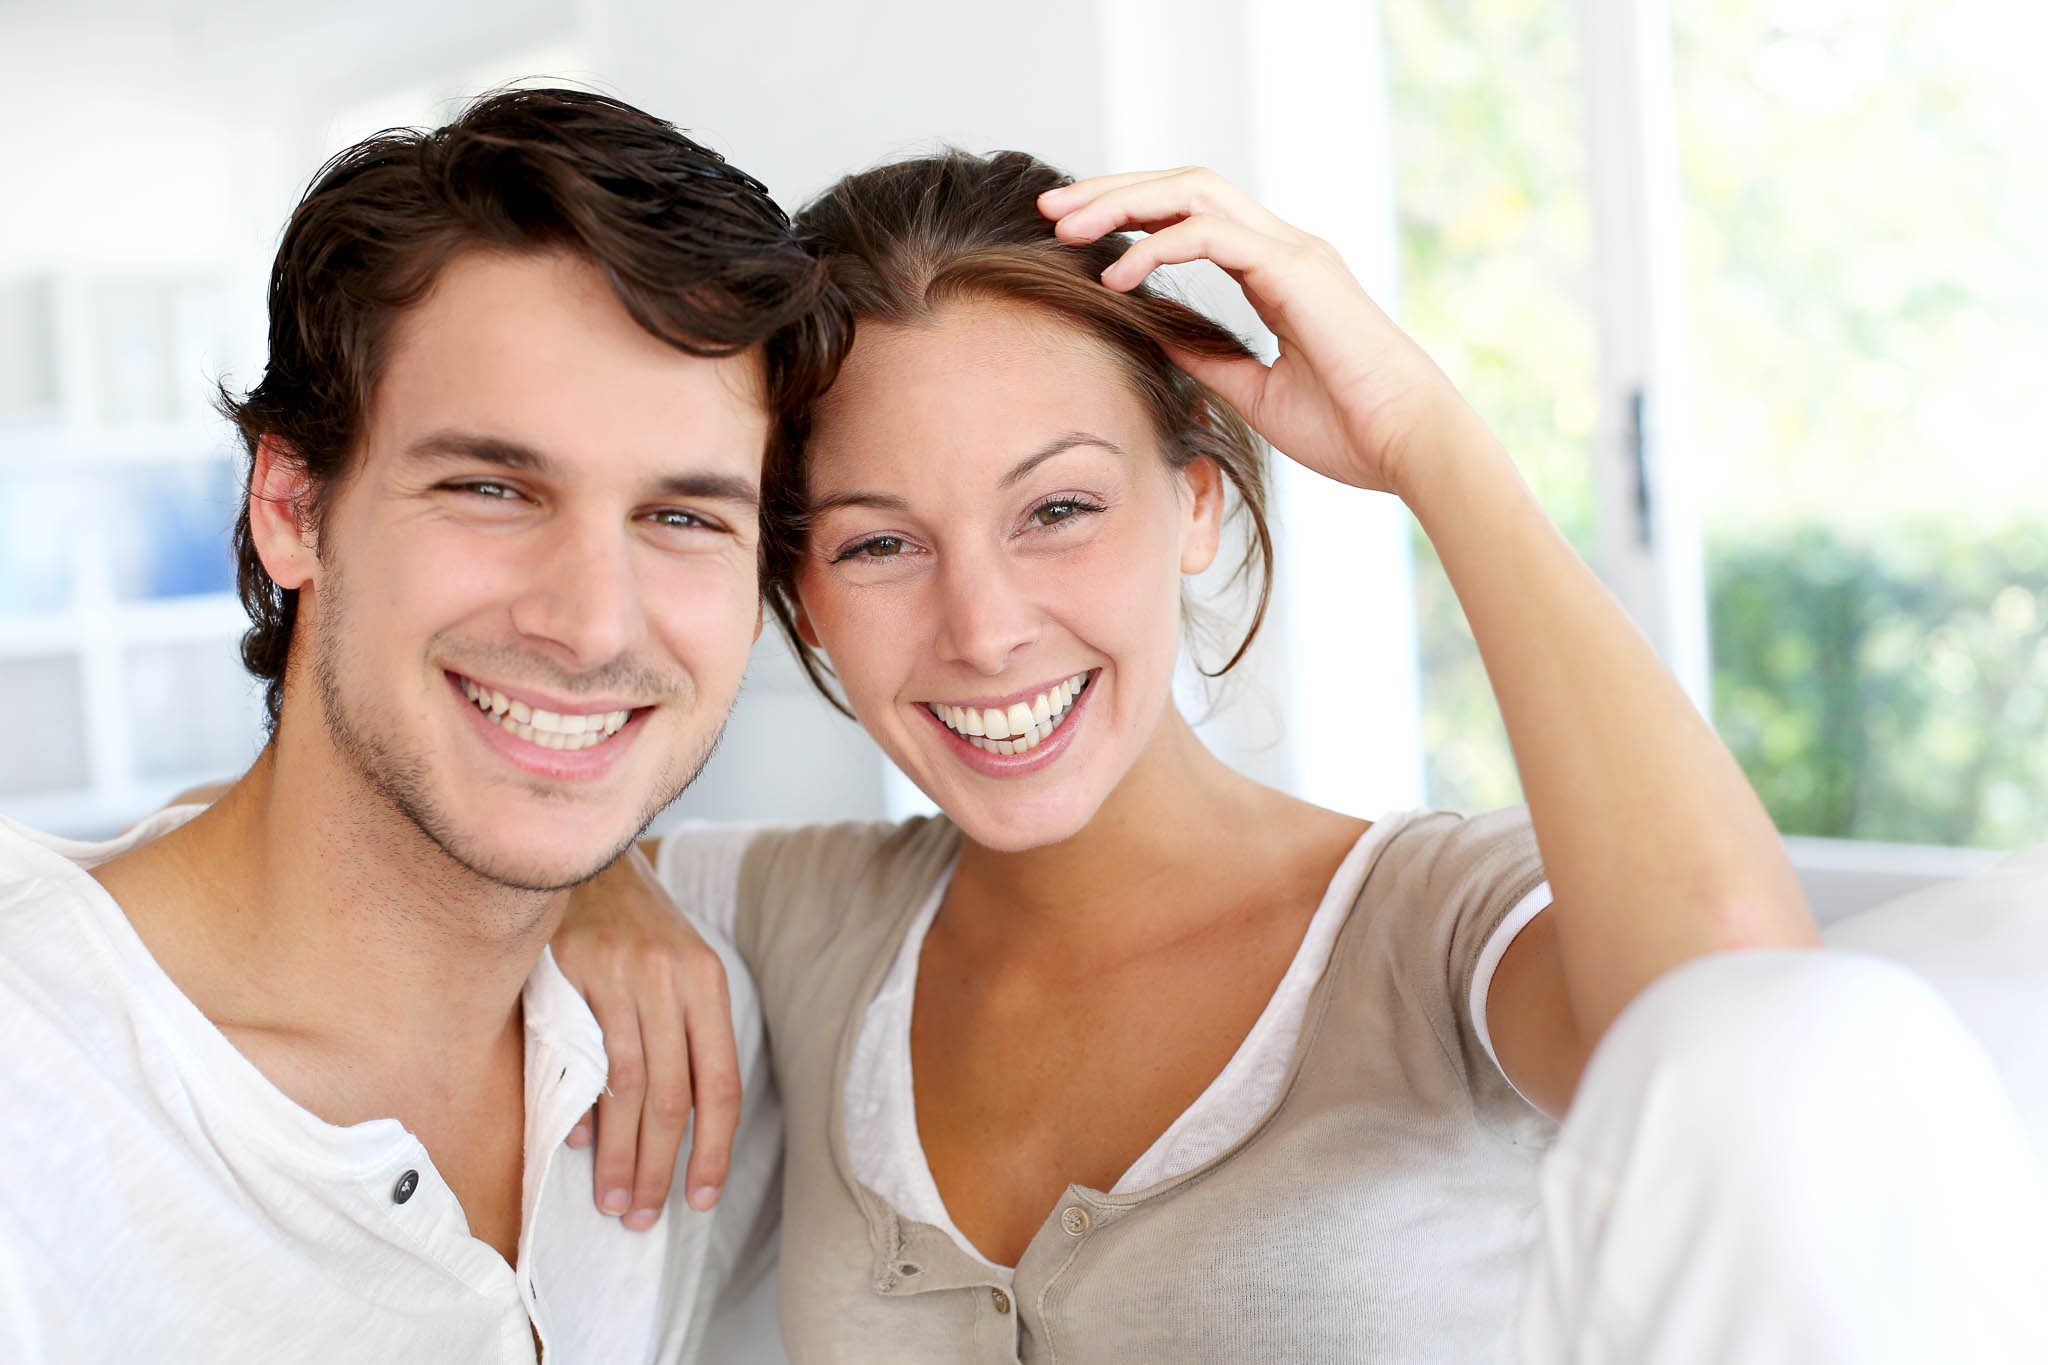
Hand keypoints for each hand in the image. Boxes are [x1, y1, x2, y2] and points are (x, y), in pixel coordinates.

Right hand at [552, 844, 739, 1228]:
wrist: (587, 850)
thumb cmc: (634, 924)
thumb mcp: (675, 967)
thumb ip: (679, 1037)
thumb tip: (661, 1127)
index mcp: (708, 983)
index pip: (721, 1084)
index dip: (713, 1148)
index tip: (700, 1197)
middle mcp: (673, 979)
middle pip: (676, 1097)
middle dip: (662, 1167)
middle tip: (644, 1217)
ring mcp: (624, 974)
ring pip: (629, 1086)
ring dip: (622, 1154)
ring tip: (614, 1200)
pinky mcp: (576, 969)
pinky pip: (583, 1055)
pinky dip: (583, 1107)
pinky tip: (581, 1146)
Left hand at [1038, 167, 1483, 499]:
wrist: (1409, 448)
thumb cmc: (1350, 431)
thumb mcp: (1256, 393)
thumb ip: (1208, 359)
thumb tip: (1153, 339)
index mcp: (1279, 272)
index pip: (1192, 216)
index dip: (1131, 217)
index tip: (1072, 237)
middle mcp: (1285, 248)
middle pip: (1184, 187)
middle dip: (1112, 190)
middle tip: (1048, 207)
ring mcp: (1293, 252)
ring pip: (1192, 192)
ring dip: (1123, 203)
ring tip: (1065, 225)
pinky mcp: (1296, 271)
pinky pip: (1212, 235)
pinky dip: (1157, 245)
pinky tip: (1116, 273)